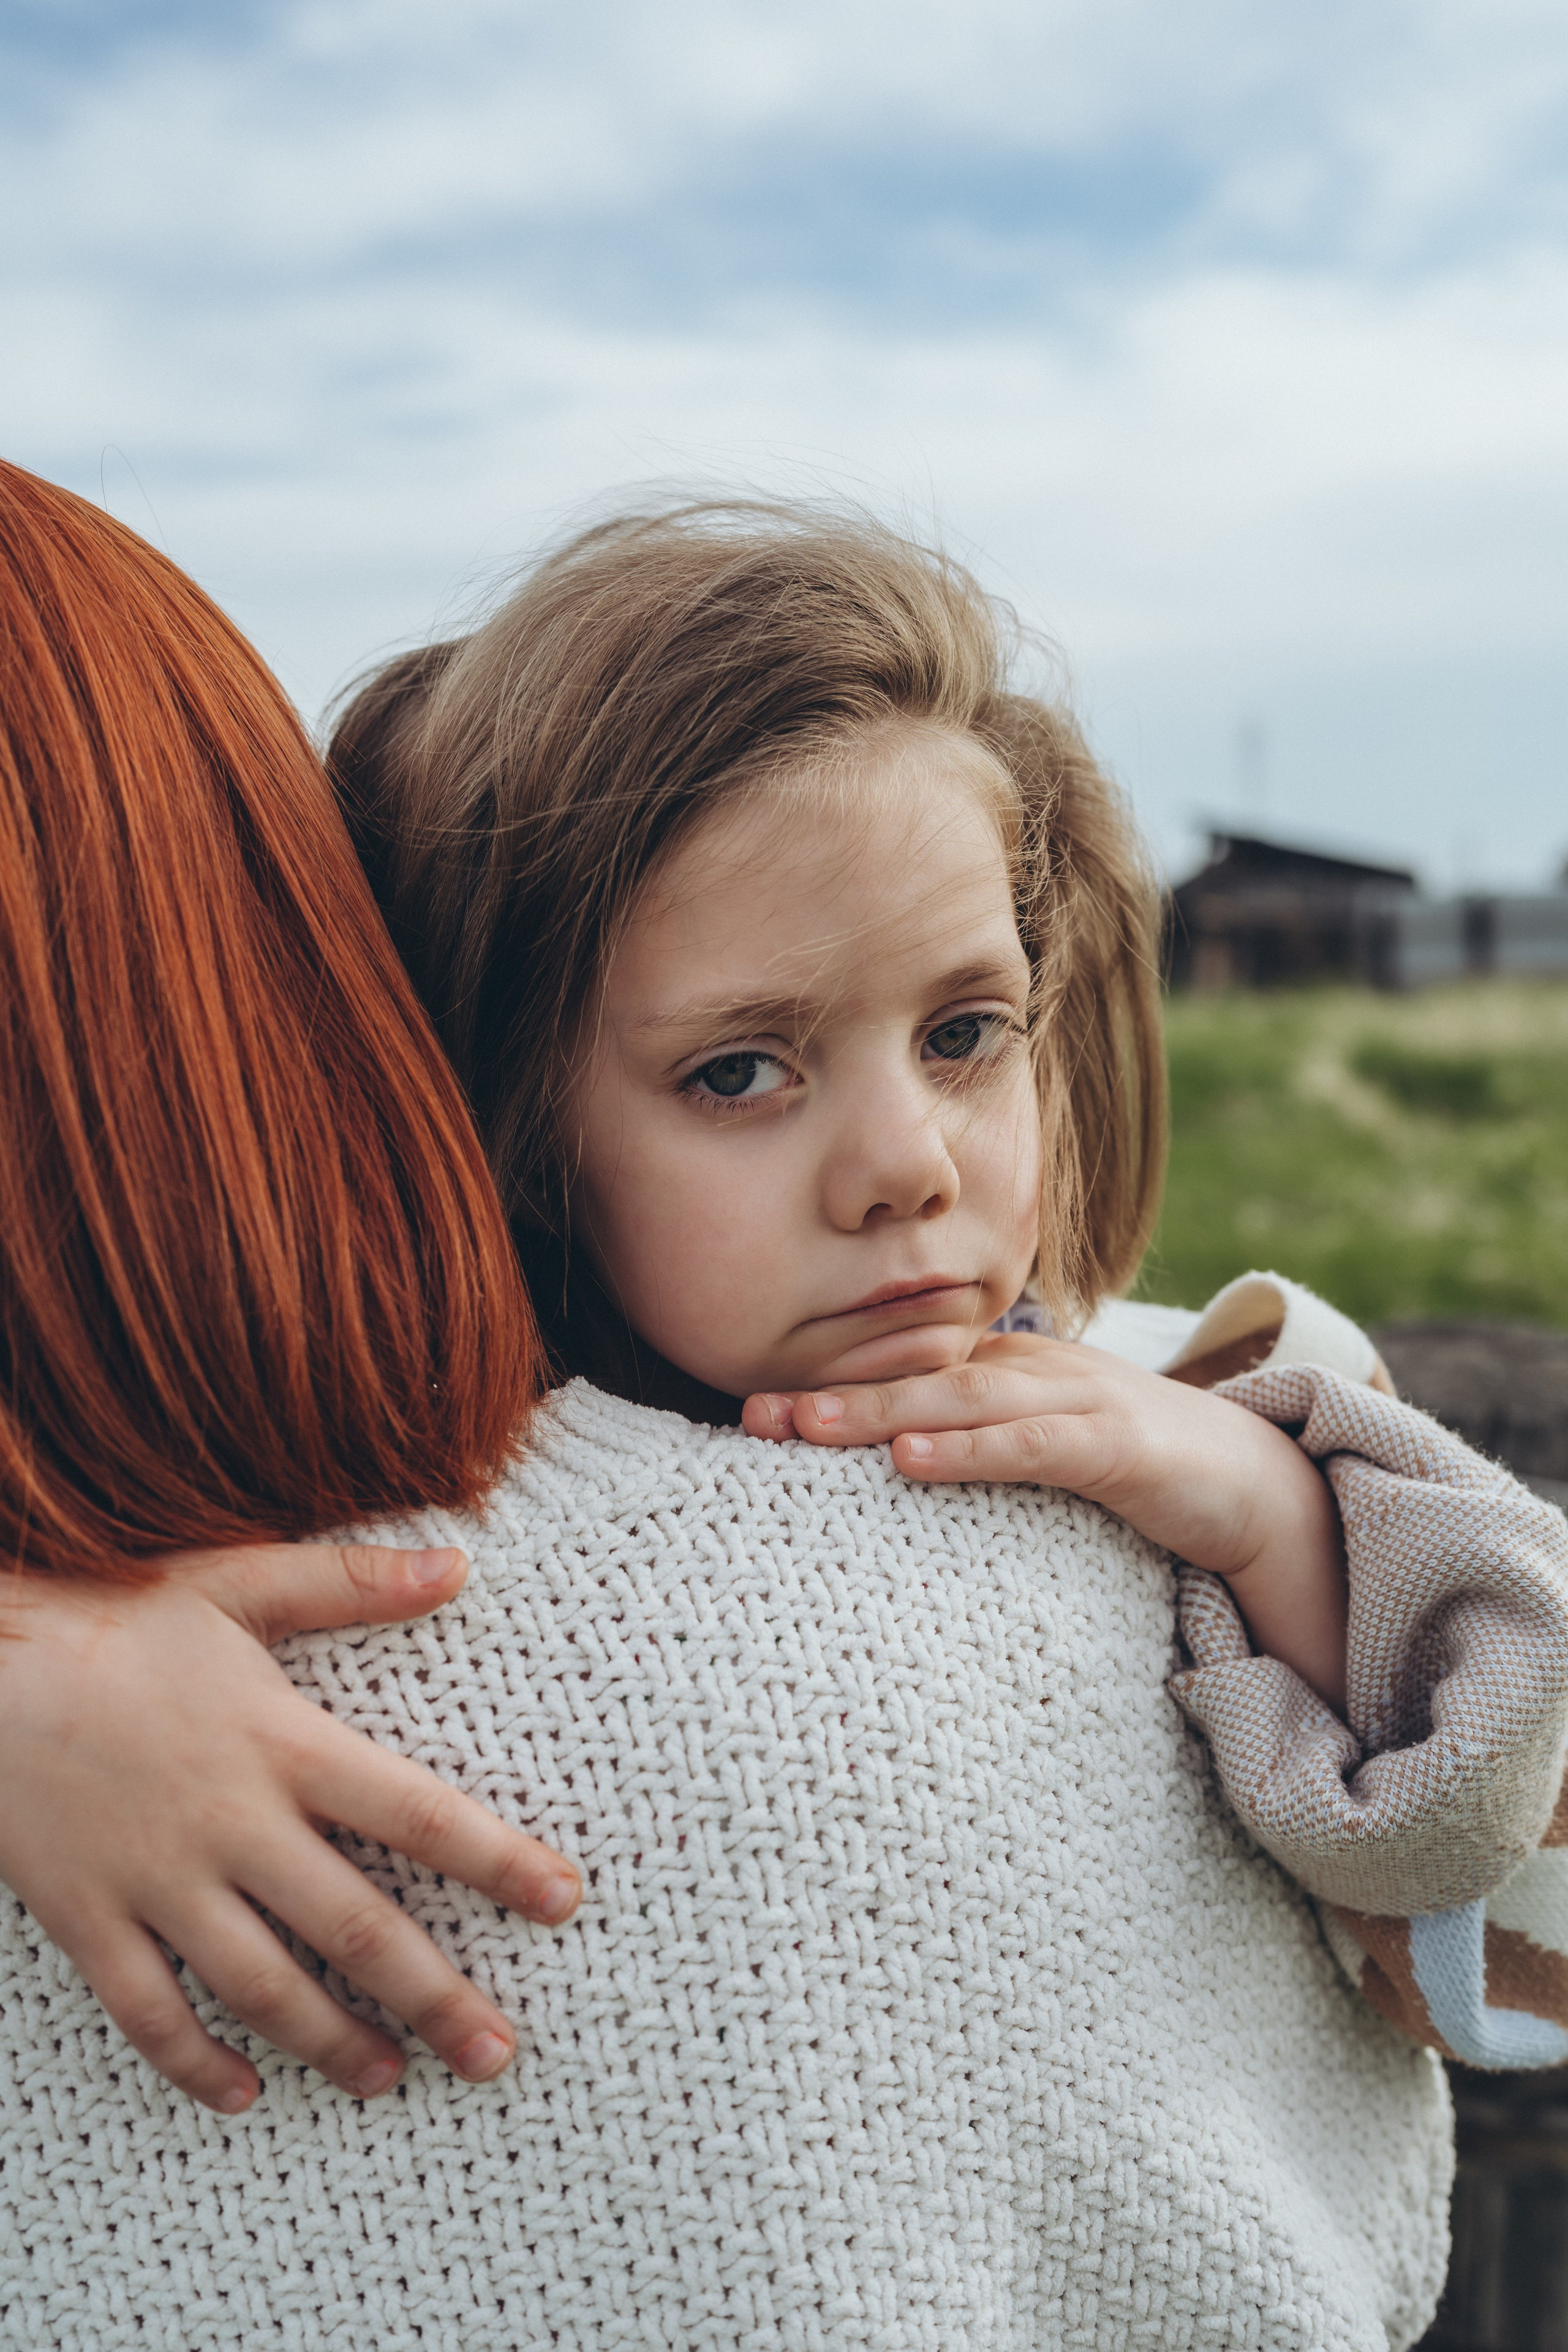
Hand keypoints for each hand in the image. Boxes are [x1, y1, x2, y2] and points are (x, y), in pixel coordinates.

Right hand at [0, 1544, 581, 2113]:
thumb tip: (459, 1565)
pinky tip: (240, 2093)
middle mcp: (231, 1822)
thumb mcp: (236, 1582)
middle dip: (433, 1996)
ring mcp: (156, 1878)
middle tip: (496, 2053)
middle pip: (353, 1927)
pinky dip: (193, 2061)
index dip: (496, 1860)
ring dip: (331, 2041)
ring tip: (388, 2081)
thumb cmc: (113, 1613)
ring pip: (260, 1985)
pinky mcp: (87, 1914)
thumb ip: (349, 1582)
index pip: (416, 1812)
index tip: (563, 1903)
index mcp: (282, 1742)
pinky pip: (147, 2009)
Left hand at [743, 1332, 1347, 1709]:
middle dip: (834, 1396)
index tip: (751, 1414)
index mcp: (1013, 1372)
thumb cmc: (1137, 1470)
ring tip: (809, 1428)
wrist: (1258, 1482)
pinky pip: (1032, 1443)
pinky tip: (913, 1456)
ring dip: (881, 1410)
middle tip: (754, 1415)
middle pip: (920, 1375)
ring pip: (963, 1397)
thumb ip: (978, 1452)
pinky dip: (970, 1448)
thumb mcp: (1042, 1453)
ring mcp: (1077, 1402)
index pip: (908, 1370)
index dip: (832, 1388)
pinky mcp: (1117, 1444)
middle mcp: (1035, 1372)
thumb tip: (896, 1475)